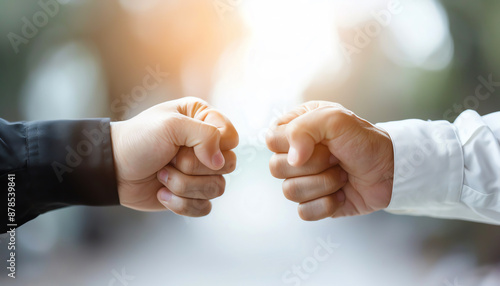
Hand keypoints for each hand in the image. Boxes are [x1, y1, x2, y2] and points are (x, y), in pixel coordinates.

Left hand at [111, 97, 237, 216]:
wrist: (112, 170)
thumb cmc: (138, 140)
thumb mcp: (171, 126)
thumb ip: (205, 135)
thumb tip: (220, 162)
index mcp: (204, 121)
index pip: (231, 137)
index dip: (216, 146)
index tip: (188, 146)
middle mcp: (206, 146)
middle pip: (227, 165)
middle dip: (194, 167)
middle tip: (170, 160)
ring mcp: (200, 173)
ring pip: (217, 189)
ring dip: (184, 186)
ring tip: (161, 175)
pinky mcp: (192, 195)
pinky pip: (205, 208)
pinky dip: (181, 204)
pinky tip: (161, 193)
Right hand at [266, 101, 392, 220]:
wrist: (392, 171)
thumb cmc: (365, 142)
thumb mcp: (336, 120)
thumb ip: (304, 129)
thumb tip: (292, 160)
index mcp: (296, 128)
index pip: (271, 139)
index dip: (294, 144)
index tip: (321, 142)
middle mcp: (296, 154)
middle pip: (276, 168)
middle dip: (313, 165)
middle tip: (336, 158)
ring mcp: (303, 179)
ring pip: (289, 191)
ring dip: (323, 184)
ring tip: (342, 175)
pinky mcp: (313, 202)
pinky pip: (304, 212)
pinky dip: (327, 204)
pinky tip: (342, 193)